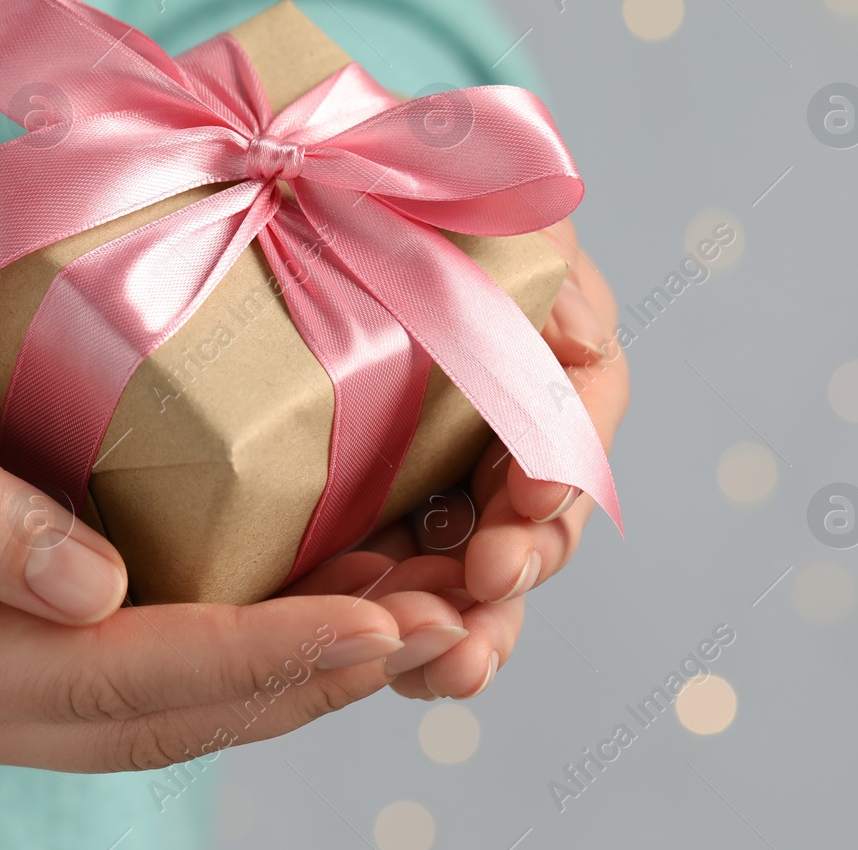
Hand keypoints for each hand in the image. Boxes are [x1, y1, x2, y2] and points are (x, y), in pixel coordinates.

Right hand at [0, 301, 420, 771]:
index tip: (375, 620)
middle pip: (162, 718)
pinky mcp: (8, 652)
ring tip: (417, 622)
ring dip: (294, 677)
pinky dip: (242, 646)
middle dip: (307, 680)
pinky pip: (143, 670)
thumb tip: (94, 584)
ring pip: (165, 711)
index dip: (252, 656)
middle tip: (439, 626)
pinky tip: (325, 602)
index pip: (110, 680)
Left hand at [283, 218, 628, 699]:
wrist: (281, 192)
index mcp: (535, 342)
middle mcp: (495, 419)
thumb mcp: (466, 190)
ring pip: (476, 564)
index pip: (576, 410)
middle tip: (491, 582)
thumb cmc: (381, 186)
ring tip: (453, 665)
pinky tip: (406, 671)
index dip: (567, 457)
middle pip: (538, 508)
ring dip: (477, 620)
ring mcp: (435, 475)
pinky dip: (408, 632)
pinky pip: (398, 583)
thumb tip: (571, 310)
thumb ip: (524, 240)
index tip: (533, 493)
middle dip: (523, 555)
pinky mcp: (368, 515)